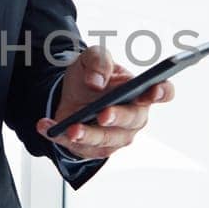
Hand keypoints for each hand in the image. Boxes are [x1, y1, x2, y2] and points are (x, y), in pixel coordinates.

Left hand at [37, 47, 173, 160]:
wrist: (71, 94)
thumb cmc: (92, 76)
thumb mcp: (91, 58)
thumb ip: (98, 61)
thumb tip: (97, 82)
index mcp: (141, 91)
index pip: (163, 92)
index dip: (162, 92)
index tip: (152, 90)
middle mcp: (134, 117)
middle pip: (132, 120)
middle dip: (117, 117)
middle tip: (103, 114)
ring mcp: (117, 137)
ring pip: (105, 139)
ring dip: (86, 135)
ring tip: (71, 128)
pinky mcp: (96, 149)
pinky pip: (77, 147)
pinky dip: (59, 136)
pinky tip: (46, 126)